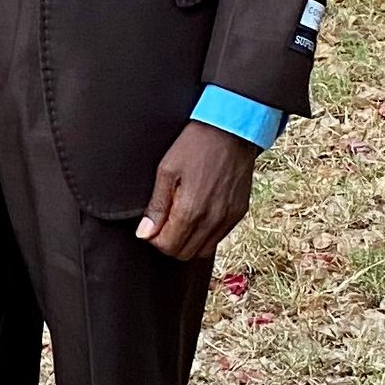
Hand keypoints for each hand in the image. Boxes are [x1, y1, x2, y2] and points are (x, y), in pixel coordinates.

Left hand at [137, 121, 257, 260]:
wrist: (231, 131)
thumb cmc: (194, 146)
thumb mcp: (166, 171)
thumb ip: (157, 206)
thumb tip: (145, 233)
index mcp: (192, 210)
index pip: (168, 246)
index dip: (154, 239)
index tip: (150, 226)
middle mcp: (213, 220)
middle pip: (185, 253)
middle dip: (169, 243)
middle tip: (162, 223)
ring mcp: (229, 218)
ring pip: (203, 250)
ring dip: (187, 242)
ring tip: (178, 220)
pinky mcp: (239, 213)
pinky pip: (219, 238)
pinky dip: (204, 235)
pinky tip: (196, 216)